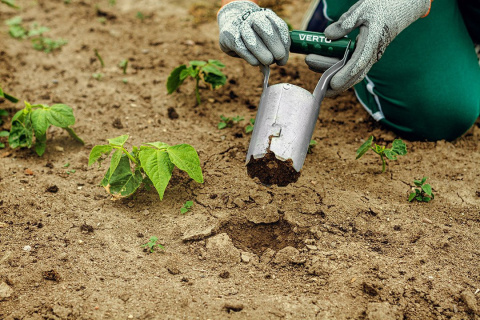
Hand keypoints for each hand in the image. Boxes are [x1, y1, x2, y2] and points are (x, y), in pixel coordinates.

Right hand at [218, 1, 290, 65]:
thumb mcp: (266, 35)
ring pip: (253, 43)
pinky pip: (242, 50)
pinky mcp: (229, 36)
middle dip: (276, 49)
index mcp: (267, 15)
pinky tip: (255, 62)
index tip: (283, 59)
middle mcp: (254, 18)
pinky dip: (251, 59)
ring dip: (263, 56)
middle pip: (268, 32)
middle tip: (278, 60)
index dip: (285, 45)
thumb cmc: (253, 33)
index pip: (280, 28)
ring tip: (267, 62)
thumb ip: (274, 46)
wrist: (230, 23)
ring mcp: (241, 26)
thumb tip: (279, 62)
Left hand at [305, 0, 430, 96]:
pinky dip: (339, 73)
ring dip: (335, 80)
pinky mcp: (365, 57)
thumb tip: (328, 35)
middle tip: (319, 88)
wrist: (398, 9)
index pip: (358, 63)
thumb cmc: (379, 8)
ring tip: (319, 83)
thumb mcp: (362, 9)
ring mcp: (369, 57)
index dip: (345, 75)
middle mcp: (372, 54)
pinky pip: (352, 69)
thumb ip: (346, 22)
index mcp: (372, 42)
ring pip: (353, 74)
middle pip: (354, 75)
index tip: (332, 83)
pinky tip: (324, 72)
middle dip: (336, 83)